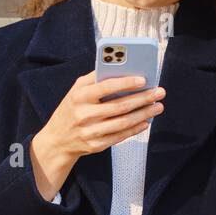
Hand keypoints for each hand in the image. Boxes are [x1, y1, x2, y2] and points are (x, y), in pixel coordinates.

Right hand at [30, 71, 164, 199]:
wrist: (57, 140)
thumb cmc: (71, 109)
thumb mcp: (75, 91)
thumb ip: (94, 79)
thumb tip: (121, 69)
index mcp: (79, 97)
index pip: (105, 87)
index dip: (126, 83)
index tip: (143, 79)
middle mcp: (84, 115)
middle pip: (119, 106)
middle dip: (143, 99)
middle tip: (159, 92)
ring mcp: (90, 132)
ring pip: (123, 122)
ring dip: (144, 114)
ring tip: (157, 107)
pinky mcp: (96, 145)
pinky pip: (120, 136)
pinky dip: (135, 129)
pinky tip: (146, 122)